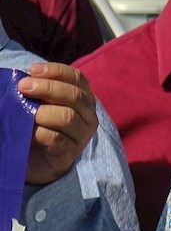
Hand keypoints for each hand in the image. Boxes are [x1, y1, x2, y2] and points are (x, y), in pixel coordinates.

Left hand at [17, 63, 98, 185]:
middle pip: (74, 96)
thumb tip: (24, 78)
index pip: (77, 78)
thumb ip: (38, 91)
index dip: (56, 71)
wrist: (33, 161)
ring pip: (68, 117)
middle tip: (23, 87)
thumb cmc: (37, 126)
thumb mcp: (39, 104)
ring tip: (25, 112)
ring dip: (43, 112)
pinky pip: (57, 139)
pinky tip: (29, 132)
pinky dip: (41, 132)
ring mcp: (81, 136)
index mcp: (82, 99)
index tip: (33, 70)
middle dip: (48, 88)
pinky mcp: (69, 155)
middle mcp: (88, 116)